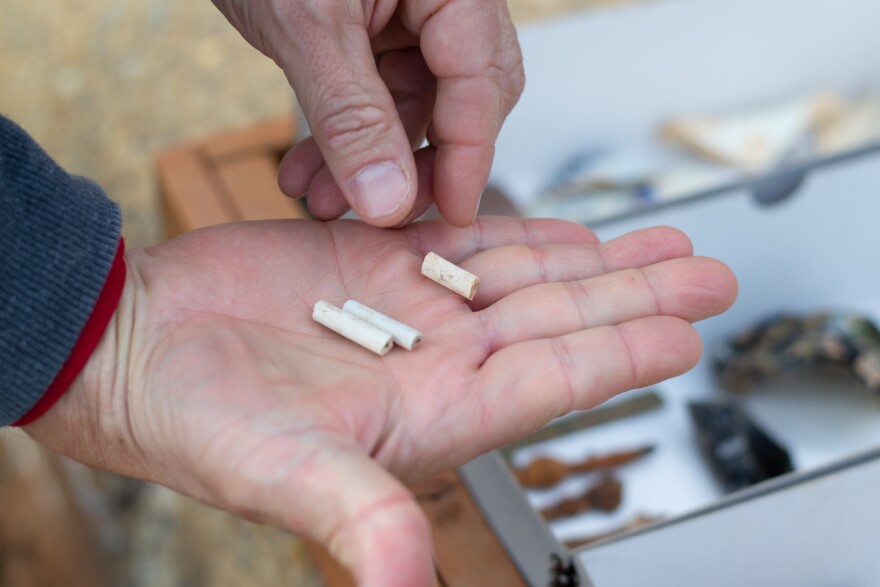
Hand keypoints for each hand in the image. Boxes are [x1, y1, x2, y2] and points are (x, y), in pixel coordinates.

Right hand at [25, 217, 735, 585]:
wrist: (136, 350)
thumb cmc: (195, 422)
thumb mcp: (279, 473)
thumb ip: (356, 519)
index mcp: (427, 416)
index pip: (547, 385)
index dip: (618, 358)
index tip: (684, 334)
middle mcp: (434, 363)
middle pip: (557, 326)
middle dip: (634, 299)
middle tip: (705, 273)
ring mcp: (412, 308)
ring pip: (526, 280)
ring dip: (594, 262)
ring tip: (659, 246)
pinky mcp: (379, 262)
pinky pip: (469, 241)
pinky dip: (521, 233)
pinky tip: (567, 232)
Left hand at [211, 0, 523, 226]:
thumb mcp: (306, 26)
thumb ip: (352, 117)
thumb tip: (389, 204)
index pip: (482, 81)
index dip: (468, 157)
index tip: (451, 218)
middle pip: (461, 96)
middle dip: (417, 163)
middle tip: (382, 215)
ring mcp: (408, 10)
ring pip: (412, 103)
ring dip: (368, 160)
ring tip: (319, 201)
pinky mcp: (372, 26)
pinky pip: (375, 92)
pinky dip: (345, 135)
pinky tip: (309, 171)